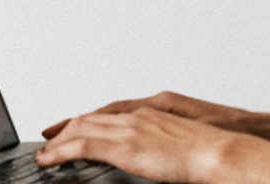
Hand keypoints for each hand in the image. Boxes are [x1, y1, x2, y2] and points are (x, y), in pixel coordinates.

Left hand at [43, 91, 264, 140]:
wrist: (224, 151)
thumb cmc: (217, 150)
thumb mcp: (189, 142)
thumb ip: (170, 144)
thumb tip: (165, 157)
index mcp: (157, 111)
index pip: (113, 113)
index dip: (91, 119)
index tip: (75, 126)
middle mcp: (140, 114)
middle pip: (93, 117)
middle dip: (69, 126)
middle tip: (50, 137)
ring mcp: (131, 127)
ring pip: (82, 128)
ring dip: (60, 140)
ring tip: (45, 152)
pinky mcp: (124, 145)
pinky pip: (82, 145)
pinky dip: (61, 150)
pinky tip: (49, 159)